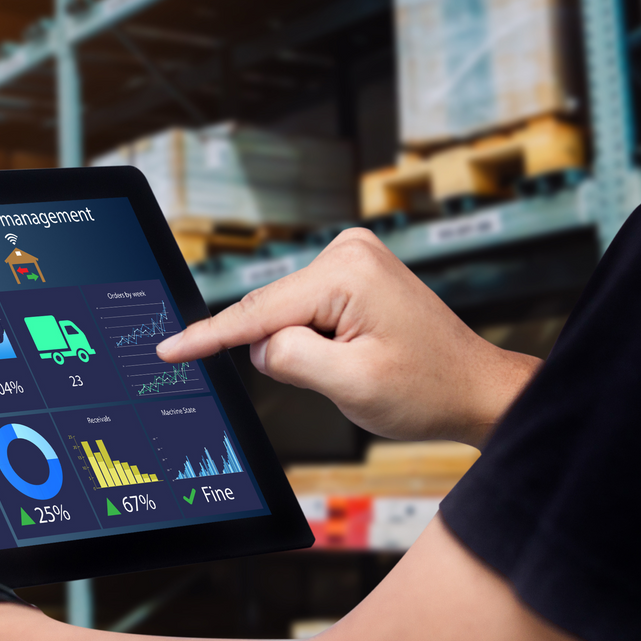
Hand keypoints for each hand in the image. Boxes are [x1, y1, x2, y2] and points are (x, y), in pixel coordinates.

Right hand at [157, 228, 539, 445]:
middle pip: (272, 312)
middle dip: (285, 352)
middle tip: (340, 377)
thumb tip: (259, 345)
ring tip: (359, 365)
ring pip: (286, 316)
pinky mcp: (352, 274)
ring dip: (305, 349)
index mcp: (347, 272)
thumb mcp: (350, 384)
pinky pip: (304, 313)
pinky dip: (313, 340)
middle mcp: (348, 251)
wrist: (474, 389)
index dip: (208, 337)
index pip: (258, 312)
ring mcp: (351, 258)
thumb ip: (288, 359)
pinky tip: (354, 353)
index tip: (167, 350)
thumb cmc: (426, 389)